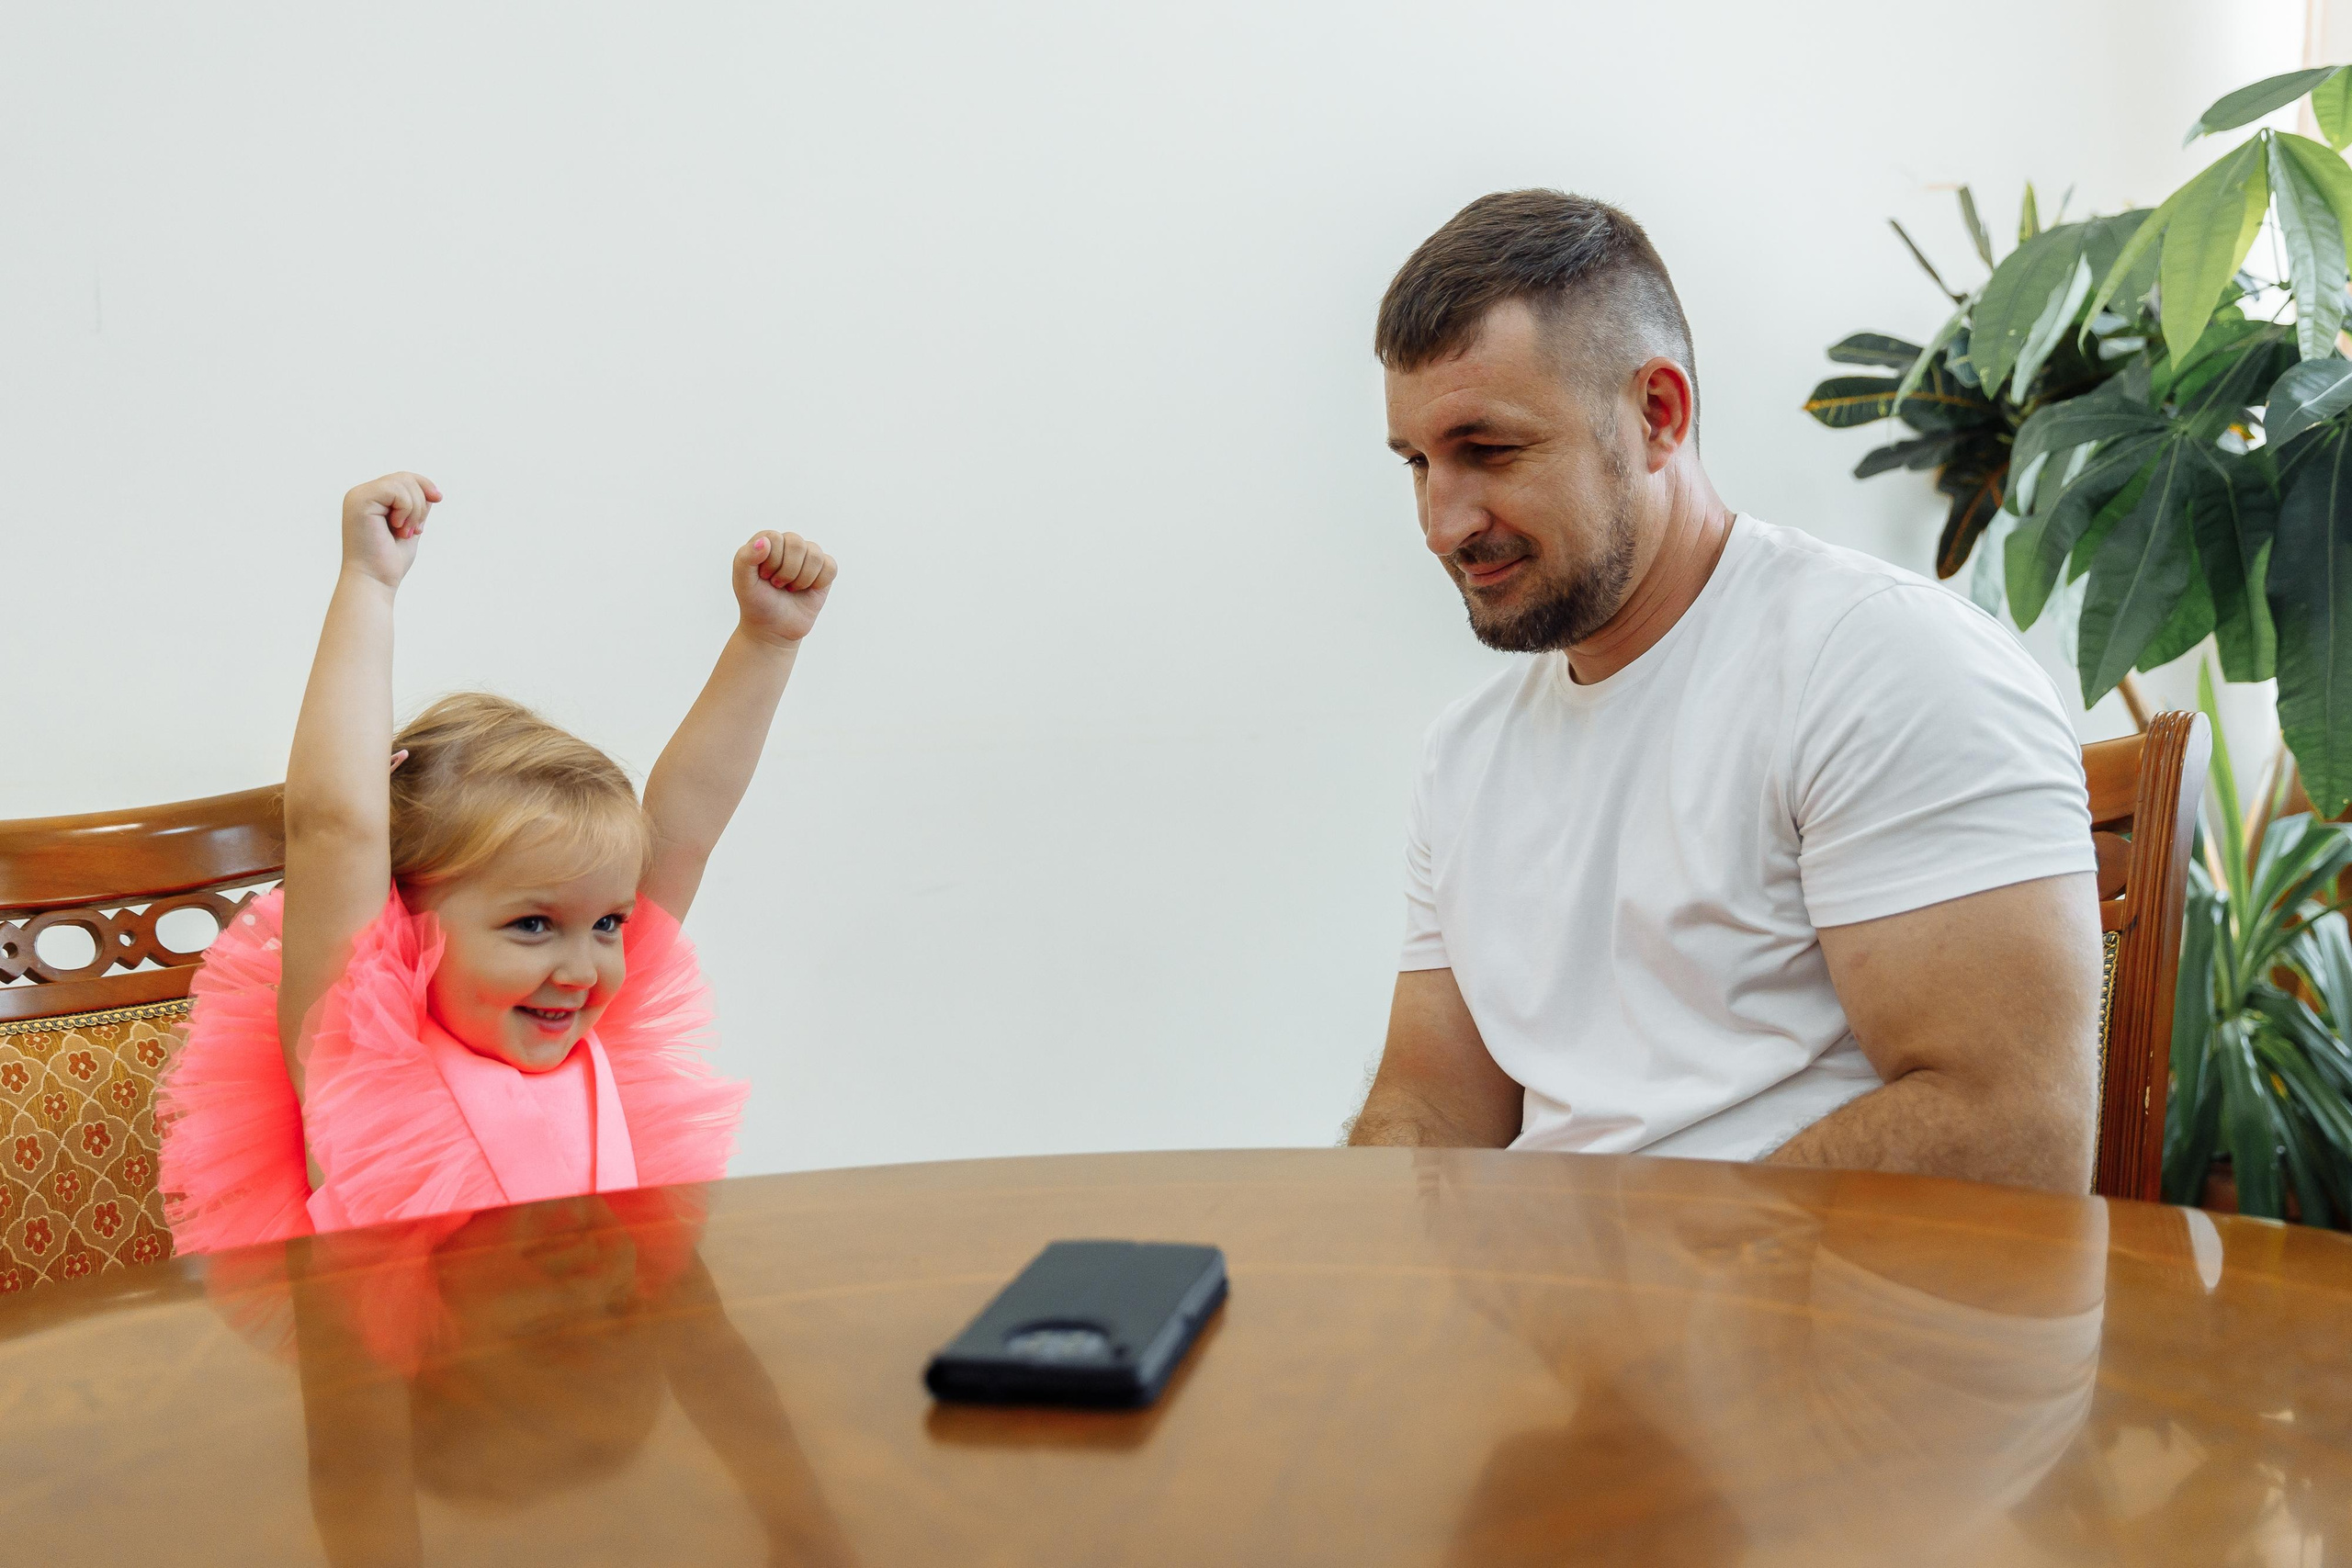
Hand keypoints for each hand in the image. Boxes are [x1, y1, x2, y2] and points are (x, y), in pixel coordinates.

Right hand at [340, 473, 441, 588]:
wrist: (374, 581)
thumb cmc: (389, 561)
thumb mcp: (410, 527)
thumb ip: (416, 508)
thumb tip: (430, 491)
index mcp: (370, 499)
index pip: (402, 479)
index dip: (424, 485)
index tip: (439, 499)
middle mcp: (360, 494)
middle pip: (405, 477)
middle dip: (421, 503)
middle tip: (414, 530)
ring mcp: (358, 496)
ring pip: (403, 482)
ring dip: (415, 510)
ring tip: (405, 532)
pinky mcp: (360, 501)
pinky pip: (396, 490)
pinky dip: (406, 510)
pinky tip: (397, 528)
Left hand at [733, 531, 836, 645]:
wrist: (774, 628)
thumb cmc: (756, 603)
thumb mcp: (743, 582)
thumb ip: (745, 558)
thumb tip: (765, 541)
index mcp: (767, 541)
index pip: (775, 538)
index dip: (771, 562)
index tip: (764, 577)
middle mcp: (788, 544)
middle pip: (797, 544)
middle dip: (787, 572)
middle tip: (778, 585)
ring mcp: (808, 557)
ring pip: (815, 556)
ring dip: (802, 579)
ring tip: (791, 588)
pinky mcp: (824, 570)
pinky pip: (830, 567)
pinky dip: (819, 583)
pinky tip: (808, 590)